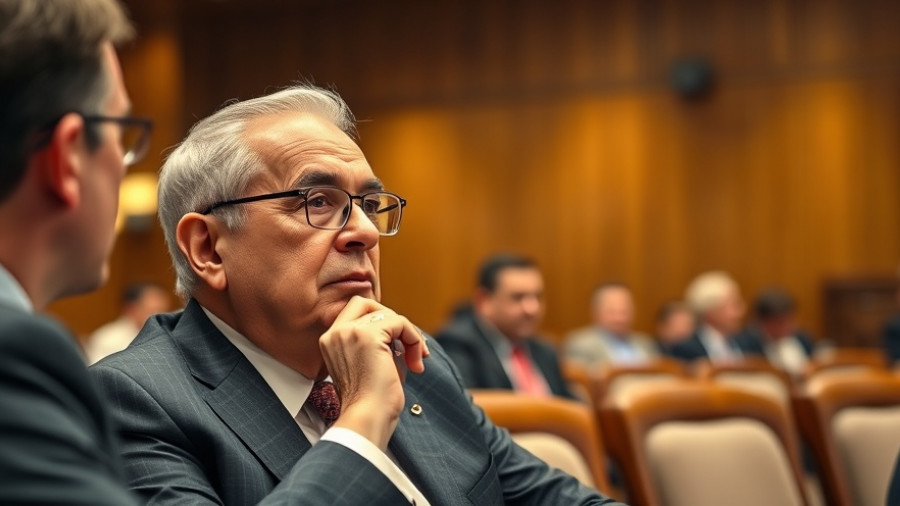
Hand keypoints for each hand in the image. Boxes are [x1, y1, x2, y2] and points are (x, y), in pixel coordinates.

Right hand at [318, 296, 428, 449]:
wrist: (368, 418)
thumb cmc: (373, 401)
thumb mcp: (372, 364)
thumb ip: (380, 342)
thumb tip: (403, 330)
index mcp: (330, 341)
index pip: (355, 312)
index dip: (381, 322)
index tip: (399, 347)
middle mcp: (335, 333)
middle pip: (367, 303)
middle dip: (393, 320)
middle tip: (409, 346)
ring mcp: (349, 332)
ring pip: (388, 313)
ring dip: (409, 334)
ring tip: (416, 359)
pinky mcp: (367, 335)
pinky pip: (400, 322)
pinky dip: (414, 338)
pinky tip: (417, 361)